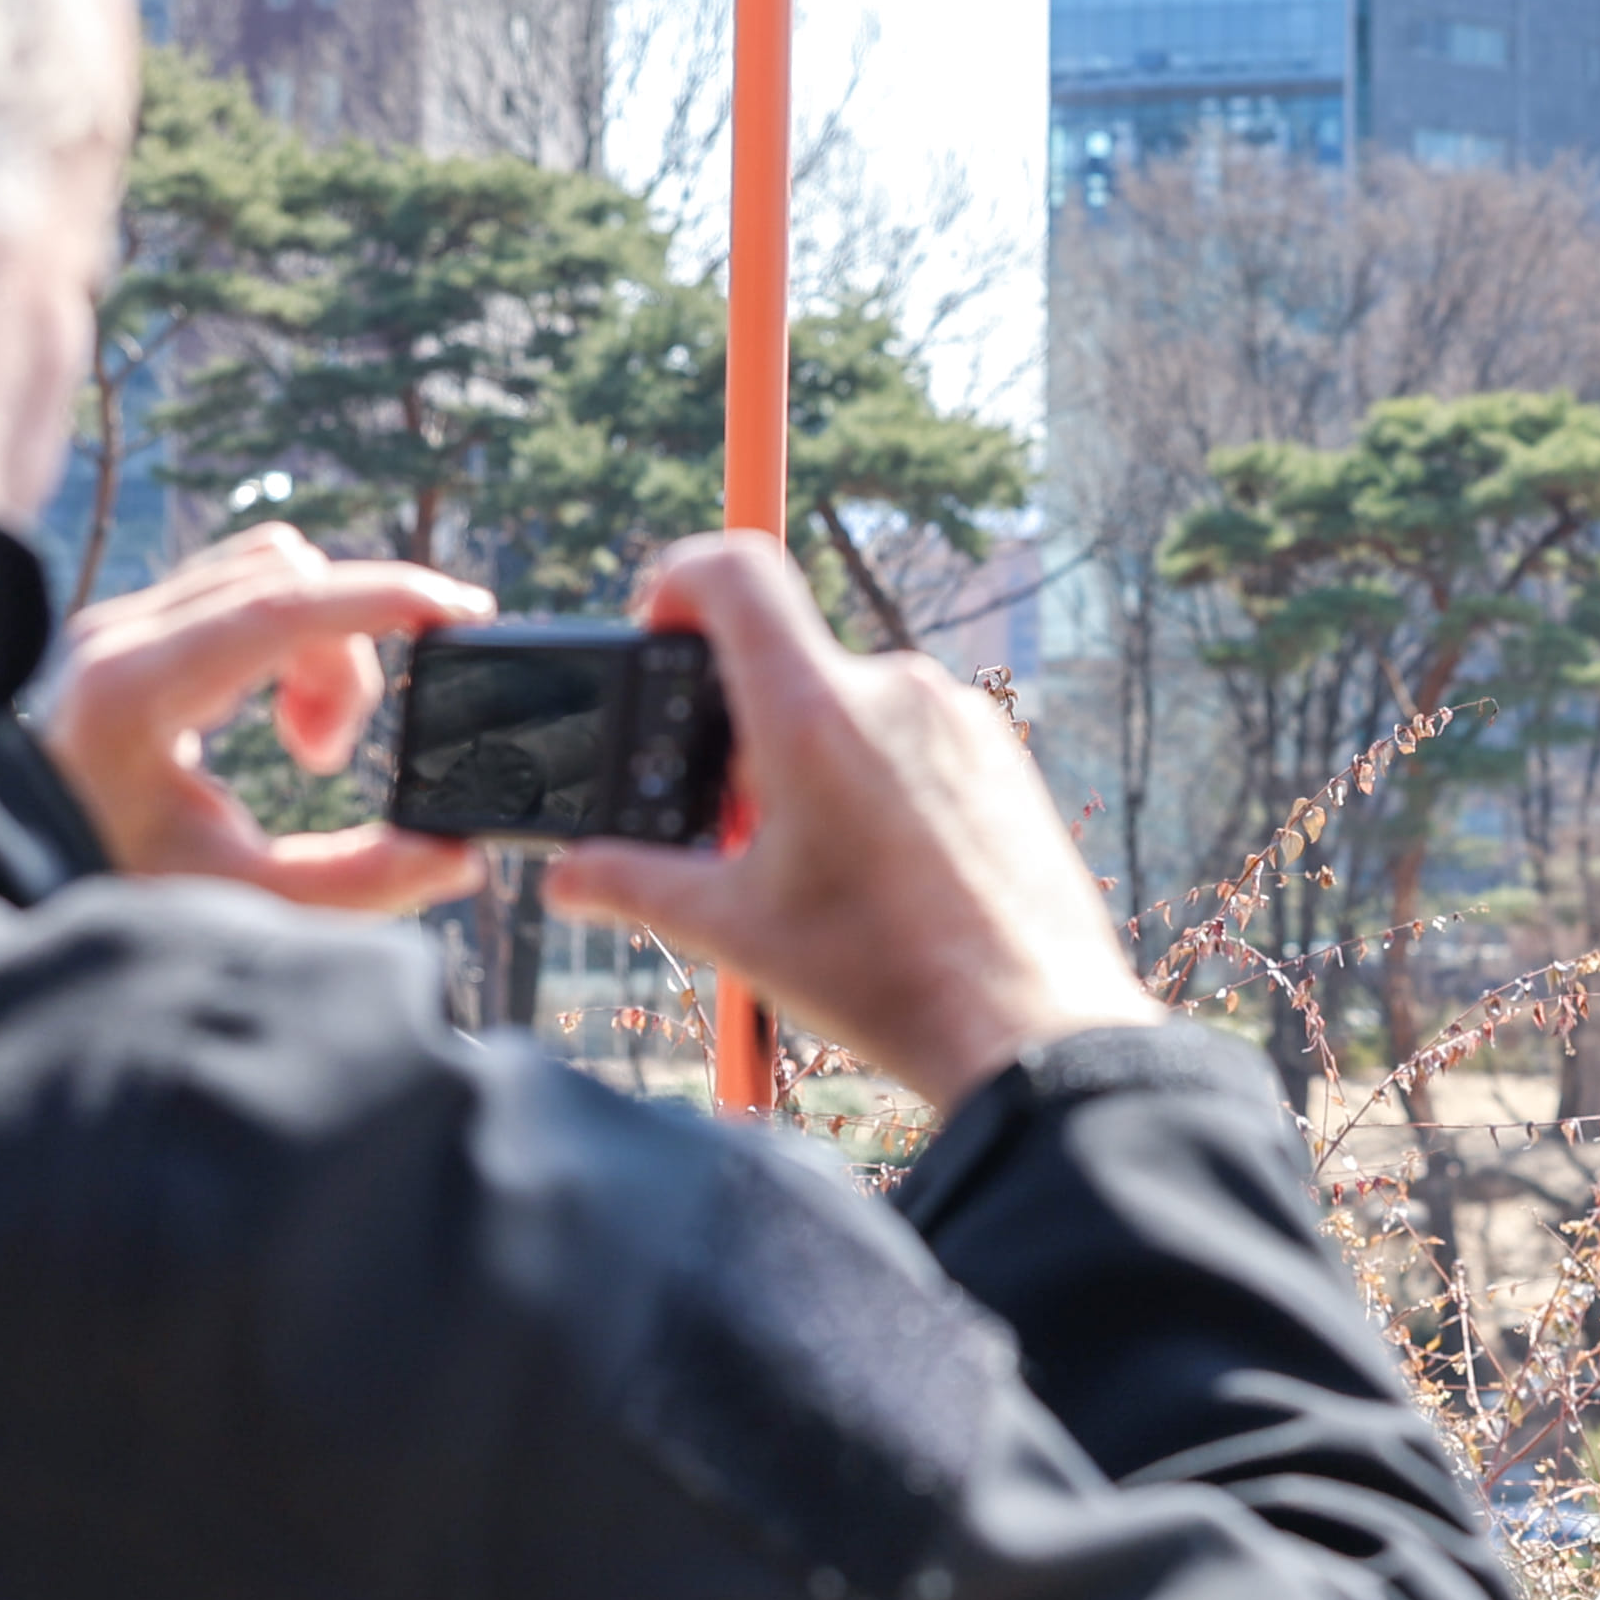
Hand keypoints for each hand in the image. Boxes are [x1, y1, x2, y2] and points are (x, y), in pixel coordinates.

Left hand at [43, 525, 489, 914]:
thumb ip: (359, 881)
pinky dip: (294, 638)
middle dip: (349, 654)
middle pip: (286, 577)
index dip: (382, 597)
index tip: (461, 612)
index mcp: (132, 691)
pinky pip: (245, 587)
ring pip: (271, 570)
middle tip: (330, 755)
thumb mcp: (244, 898)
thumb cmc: (122, 887)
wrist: (25, 879)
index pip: (278, 603)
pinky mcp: (134, 628)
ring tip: (312, 743)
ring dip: (323, 644)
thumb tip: (457, 854)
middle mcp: (119, 636)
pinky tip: (287, 718)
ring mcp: (121, 623)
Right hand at [542, 532, 1153, 1109]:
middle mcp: (892, 688)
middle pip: (787, 660)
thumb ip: (634, 884)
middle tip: (737, 823)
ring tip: (813, 861)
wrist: (1031, 1027)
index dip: (677, 582)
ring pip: (849, 704)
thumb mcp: (734, 928)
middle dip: (742, 729)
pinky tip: (879, 864)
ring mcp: (957, 715)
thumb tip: (568, 879)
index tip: (659, 637)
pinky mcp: (1000, 751)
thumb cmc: (884, 976)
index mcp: (814, 710)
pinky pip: (912, 733)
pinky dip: (875, 774)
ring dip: (810, 759)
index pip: (733, 572)